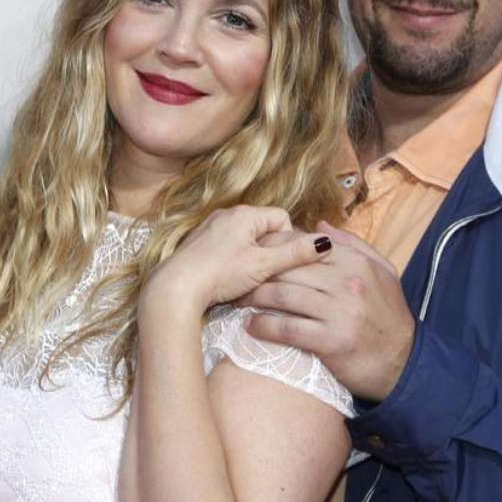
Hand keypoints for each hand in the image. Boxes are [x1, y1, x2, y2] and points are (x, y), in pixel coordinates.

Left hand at [138, 206, 331, 324]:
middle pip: (264, 228)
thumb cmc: (220, 274)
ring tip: (246, 279)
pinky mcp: (198, 242)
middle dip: (270, 250)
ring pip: (246, 238)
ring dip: (252, 256)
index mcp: (245, 213)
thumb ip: (295, 253)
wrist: (175, 288)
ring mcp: (211, 227)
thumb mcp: (263, 265)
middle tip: (265, 273)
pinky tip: (227, 278)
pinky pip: (228, 245)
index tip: (279, 263)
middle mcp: (227, 214)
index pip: (282, 218)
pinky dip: (233, 260)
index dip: (287, 242)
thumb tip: (326, 243)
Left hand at [240, 221, 415, 401]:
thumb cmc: (389, 315)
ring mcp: (338, 312)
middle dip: (259, 270)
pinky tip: (251, 326)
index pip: (306, 245)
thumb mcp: (382, 271)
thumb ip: (352, 245)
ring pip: (283, 296)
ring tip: (239, 298)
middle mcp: (346, 283)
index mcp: (356, 263)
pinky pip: (287, 329)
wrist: (403, 361)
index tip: (256, 250)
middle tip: (239, 273)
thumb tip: (318, 226)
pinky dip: (264, 326)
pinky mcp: (330, 341)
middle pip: (289, 269)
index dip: (276, 246)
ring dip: (255, 297)